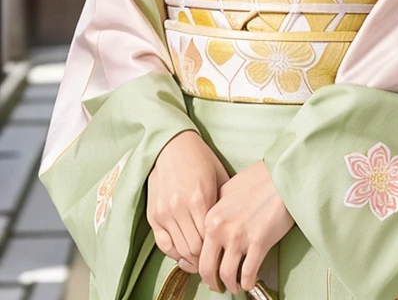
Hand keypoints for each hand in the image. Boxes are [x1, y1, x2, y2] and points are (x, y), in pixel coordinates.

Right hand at [147, 130, 229, 274]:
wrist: (171, 145)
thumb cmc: (199, 158)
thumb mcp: (219, 175)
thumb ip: (224, 202)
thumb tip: (235, 224)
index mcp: (200, 198)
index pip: (211, 238)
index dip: (219, 250)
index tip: (226, 254)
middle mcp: (180, 208)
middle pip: (195, 249)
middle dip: (206, 259)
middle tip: (215, 262)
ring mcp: (164, 213)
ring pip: (179, 250)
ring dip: (191, 260)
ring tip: (202, 261)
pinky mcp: (153, 216)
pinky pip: (164, 245)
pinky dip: (175, 254)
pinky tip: (184, 253)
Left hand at [198, 159, 293, 293]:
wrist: (281, 175)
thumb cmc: (257, 180)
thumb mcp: (227, 191)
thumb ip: (215, 212)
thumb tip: (211, 234)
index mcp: (210, 216)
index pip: (198, 251)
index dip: (202, 265)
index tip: (208, 271)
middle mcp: (220, 228)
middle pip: (206, 268)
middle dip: (211, 282)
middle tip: (217, 286)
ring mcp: (239, 236)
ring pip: (226, 275)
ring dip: (230, 286)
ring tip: (235, 287)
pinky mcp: (258, 242)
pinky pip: (248, 273)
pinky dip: (247, 283)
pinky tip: (250, 282)